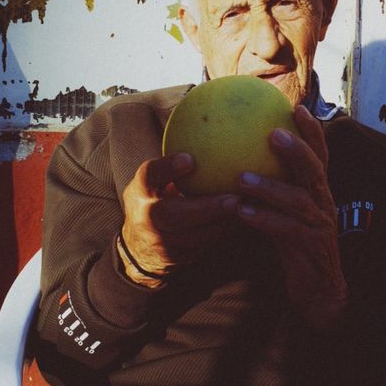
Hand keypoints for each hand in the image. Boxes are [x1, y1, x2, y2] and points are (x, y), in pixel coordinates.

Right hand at [121, 152, 237, 286]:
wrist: (139, 246)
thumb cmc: (156, 198)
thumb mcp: (156, 179)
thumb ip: (177, 163)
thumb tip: (211, 126)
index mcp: (141, 190)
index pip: (150, 175)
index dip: (168, 168)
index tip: (190, 159)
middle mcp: (146, 216)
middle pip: (173, 214)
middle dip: (206, 208)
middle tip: (235, 199)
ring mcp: (159, 241)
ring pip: (194, 236)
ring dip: (223, 224)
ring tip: (247, 210)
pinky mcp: (176, 258)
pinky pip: (204, 246)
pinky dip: (224, 234)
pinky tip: (244, 221)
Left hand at [237, 105, 346, 329]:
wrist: (318, 290)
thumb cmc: (295, 246)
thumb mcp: (286, 212)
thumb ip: (273, 189)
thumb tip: (241, 162)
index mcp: (319, 191)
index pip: (320, 155)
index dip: (312, 131)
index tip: (296, 108)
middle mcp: (323, 203)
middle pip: (314, 170)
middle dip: (296, 149)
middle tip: (272, 133)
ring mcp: (320, 226)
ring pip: (298, 200)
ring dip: (269, 187)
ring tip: (241, 178)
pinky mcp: (311, 248)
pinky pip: (286, 230)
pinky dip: (264, 219)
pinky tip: (241, 212)